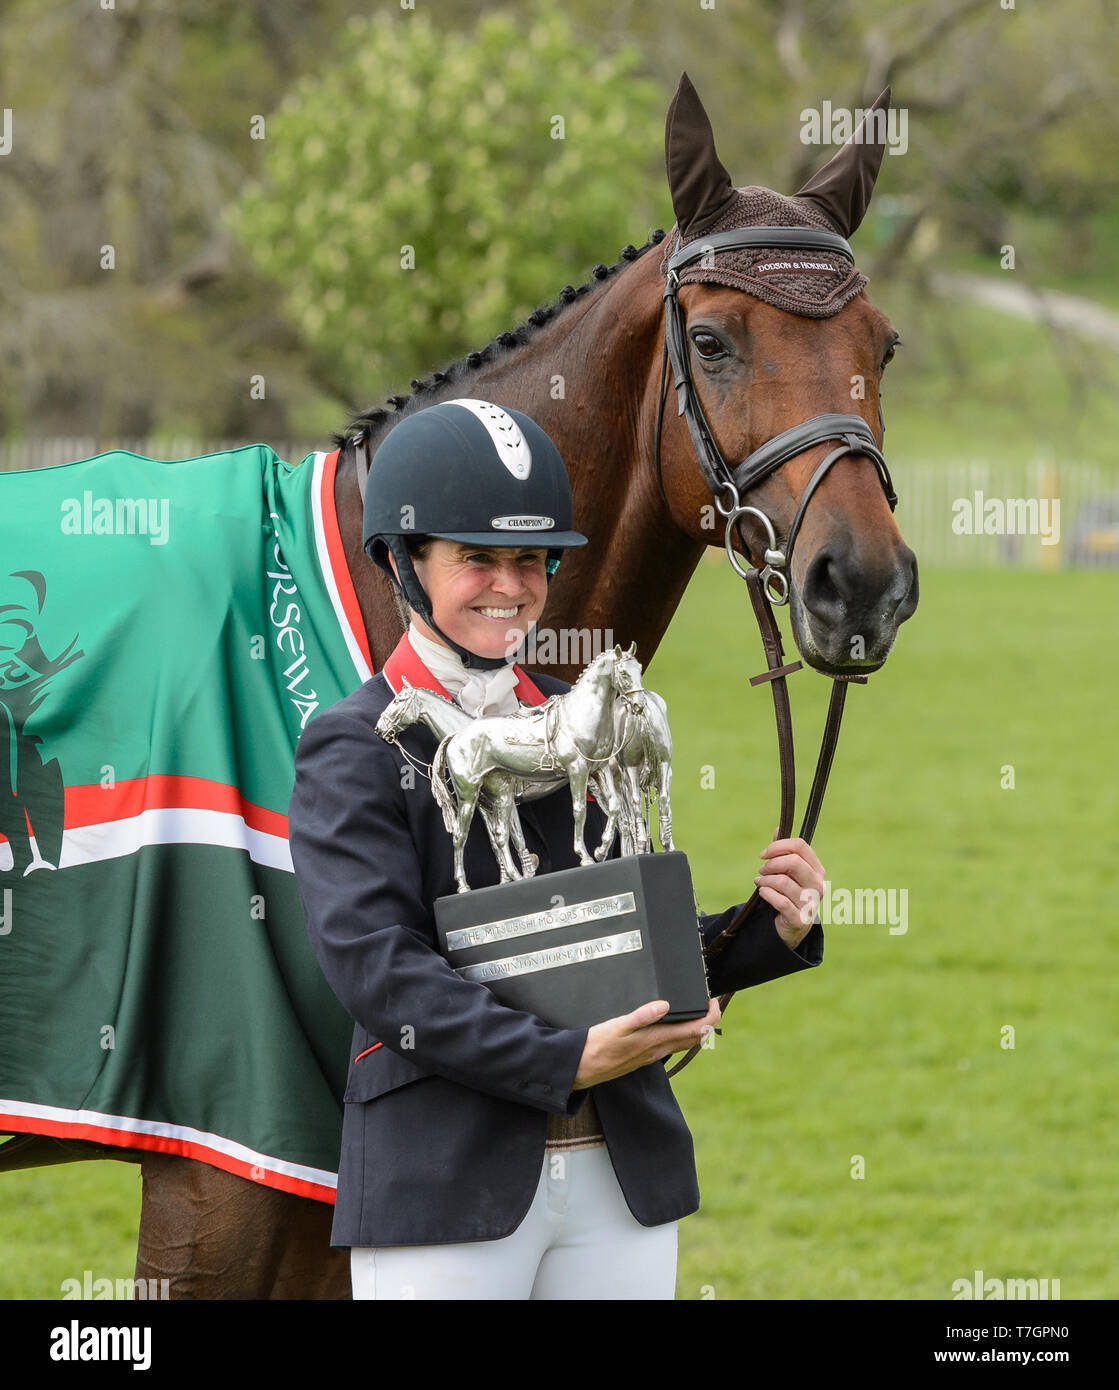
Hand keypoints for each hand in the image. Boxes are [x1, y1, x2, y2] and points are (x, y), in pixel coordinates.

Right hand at [573, 997, 720, 1088]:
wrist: (582, 1068)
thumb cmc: (597, 1046)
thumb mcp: (617, 1026)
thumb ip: (642, 1015)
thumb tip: (665, 1005)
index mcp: (656, 1040)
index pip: (696, 1030)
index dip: (710, 1016)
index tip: (713, 1000)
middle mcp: (658, 1050)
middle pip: (696, 1038)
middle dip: (708, 1021)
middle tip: (710, 1002)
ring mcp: (653, 1055)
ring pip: (685, 1043)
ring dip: (697, 1028)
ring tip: (697, 1010)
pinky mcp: (645, 1056)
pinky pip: (672, 1046)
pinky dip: (682, 1034)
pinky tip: (674, 1025)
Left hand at [755, 832, 824, 950]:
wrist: (794, 926)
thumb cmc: (790, 894)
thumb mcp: (789, 872)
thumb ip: (784, 852)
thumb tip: (778, 829)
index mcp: (817, 870)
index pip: (800, 846)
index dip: (778, 846)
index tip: (764, 854)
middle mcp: (818, 885)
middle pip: (793, 862)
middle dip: (772, 864)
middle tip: (762, 870)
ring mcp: (811, 903)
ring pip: (783, 882)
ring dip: (765, 880)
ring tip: (760, 882)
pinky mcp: (800, 919)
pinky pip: (781, 902)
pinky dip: (767, 894)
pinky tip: (762, 892)